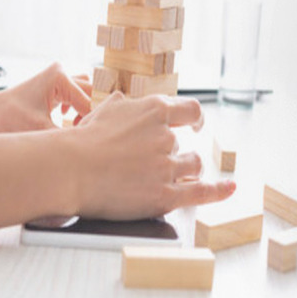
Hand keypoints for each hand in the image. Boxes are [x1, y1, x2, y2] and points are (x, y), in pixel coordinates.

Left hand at [0, 62, 91, 132]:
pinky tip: (68, 121)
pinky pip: (77, 94)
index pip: (89, 102)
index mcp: (60, 78)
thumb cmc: (8, 120)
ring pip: (86, 92)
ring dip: (86, 109)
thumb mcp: (41, 131)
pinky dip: (78, 108)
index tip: (94, 139)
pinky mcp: (55, 85)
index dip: (92, 122)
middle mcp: (61, 73)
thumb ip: (69, 137)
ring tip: (78, 127)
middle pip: (92, 93)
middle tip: (89, 134)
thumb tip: (91, 147)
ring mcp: (58, 77)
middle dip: (92, 114)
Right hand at [71, 92, 234, 219]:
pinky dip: (218, 190)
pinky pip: (201, 192)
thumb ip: (126, 106)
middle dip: (170, 154)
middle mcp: (165, 136)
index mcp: (154, 110)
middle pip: (184, 144)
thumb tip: (131, 102)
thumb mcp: (106, 109)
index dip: (195, 119)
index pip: (190, 110)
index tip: (196, 125)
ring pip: (191, 166)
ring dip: (182, 170)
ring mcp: (167, 166)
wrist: (68, 169)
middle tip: (145, 162)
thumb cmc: (81, 140)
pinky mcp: (164, 195)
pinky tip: (228, 188)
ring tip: (158, 176)